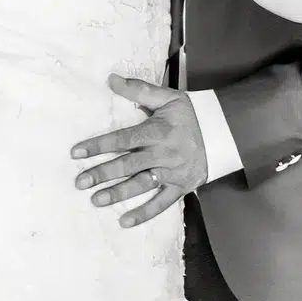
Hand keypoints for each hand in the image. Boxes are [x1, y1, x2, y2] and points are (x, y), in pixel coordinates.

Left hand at [71, 75, 209, 224]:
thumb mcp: (168, 97)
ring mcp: (171, 173)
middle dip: (102, 174)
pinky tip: (124, 222)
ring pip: (141, 186)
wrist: (225, 132)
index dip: (99, 146)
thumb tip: (111, 79)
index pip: (123, 139)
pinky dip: (143, 214)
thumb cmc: (191, 115)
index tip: (76, 153)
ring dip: (118, 194)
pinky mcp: (180, 187)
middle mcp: (163, 154)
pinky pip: (161, 204)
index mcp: (157, 132)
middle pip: (128, 165)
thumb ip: (139, 89)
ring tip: (96, 200)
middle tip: (80, 182)